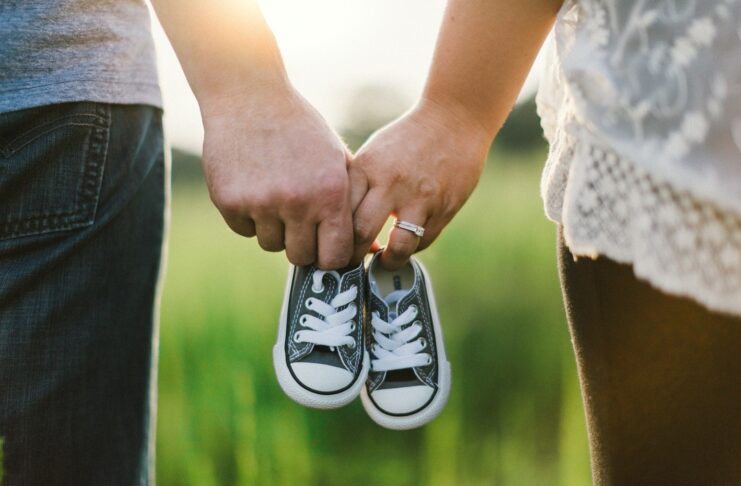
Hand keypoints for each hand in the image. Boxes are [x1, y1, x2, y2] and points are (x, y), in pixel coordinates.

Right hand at [201, 85, 353, 268]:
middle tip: (298, 221)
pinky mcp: (230, 201)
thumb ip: (353, 204)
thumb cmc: (301, 130)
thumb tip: (370, 250)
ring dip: (274, 228)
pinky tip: (254, 186)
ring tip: (275, 194)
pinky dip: (248, 216)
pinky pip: (243, 229)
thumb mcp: (336, 159)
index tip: (324, 248)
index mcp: (330, 193)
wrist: (250, 97)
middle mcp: (297, 202)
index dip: (330, 256)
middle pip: (300, 256)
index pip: (335, 256)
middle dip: (301, 244)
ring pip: (270, 244)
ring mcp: (261, 203)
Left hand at [349, 99, 490, 268]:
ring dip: (388, 261)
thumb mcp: (374, 154)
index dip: (333, 236)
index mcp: (367, 168)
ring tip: (383, 261)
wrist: (454, 120)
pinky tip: (406, 243)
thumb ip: (358, 185)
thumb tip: (337, 223)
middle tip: (352, 263)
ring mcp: (420, 198)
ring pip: (398, 246)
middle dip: (353, 256)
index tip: (332, 246)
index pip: (340, 212)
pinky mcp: (444, 207)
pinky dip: (412, 248)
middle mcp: (391, 184)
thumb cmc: (407, 139)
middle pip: (361, 234)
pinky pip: (423, 241)